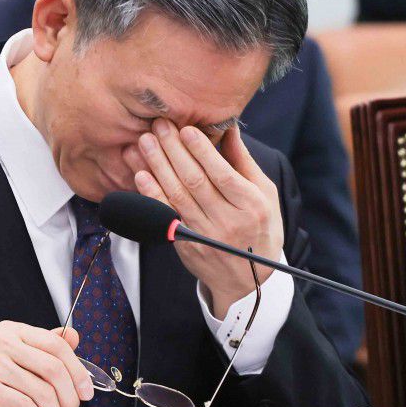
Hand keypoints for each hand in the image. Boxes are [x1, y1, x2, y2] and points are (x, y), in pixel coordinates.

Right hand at [0, 321, 93, 406]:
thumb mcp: (24, 362)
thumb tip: (74, 336)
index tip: (86, 392)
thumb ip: (48, 350)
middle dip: (69, 398)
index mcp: (14, 331)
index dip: (77, 370)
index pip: (56, 345)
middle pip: (52, 369)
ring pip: (42, 392)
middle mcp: (1, 341)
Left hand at [131, 118, 283, 318]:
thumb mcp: (264, 194)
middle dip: (174, 150)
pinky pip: (166, 215)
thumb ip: (244, 162)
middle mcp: (228, 221)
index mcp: (251, 205)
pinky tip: (141, 174)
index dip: (202, 150)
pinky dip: (152, 194)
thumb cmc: (260, 229)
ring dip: (158, 166)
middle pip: (195, 180)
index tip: (186, 128)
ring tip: (146, 141)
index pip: (222, 174)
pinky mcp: (185, 244)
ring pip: (177, 195)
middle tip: (160, 124)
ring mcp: (204, 235)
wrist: (249, 282)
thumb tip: (229, 127)